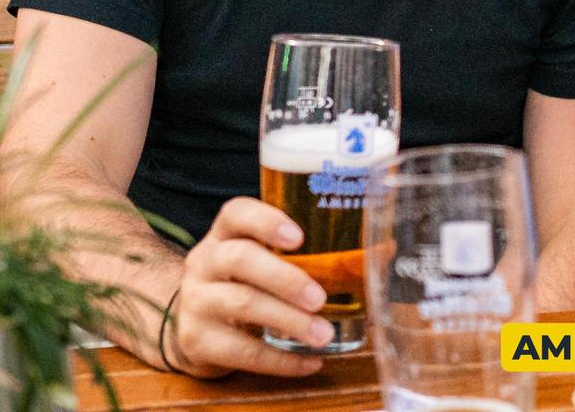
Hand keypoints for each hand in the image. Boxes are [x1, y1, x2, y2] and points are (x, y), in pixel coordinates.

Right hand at [166, 197, 332, 377]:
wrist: (191, 324)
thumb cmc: (243, 283)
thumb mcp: (261, 259)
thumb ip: (307, 253)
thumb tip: (383, 249)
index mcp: (224, 234)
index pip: (236, 213)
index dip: (267, 221)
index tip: (299, 237)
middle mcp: (205, 261)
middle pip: (241, 259)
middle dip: (285, 278)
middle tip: (320, 298)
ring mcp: (197, 301)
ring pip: (242, 304)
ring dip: (289, 320)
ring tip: (323, 333)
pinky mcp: (197, 341)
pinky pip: (241, 351)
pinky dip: (280, 360)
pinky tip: (309, 361)